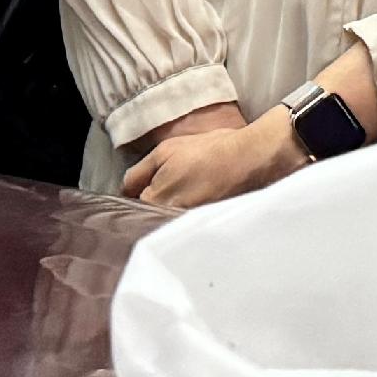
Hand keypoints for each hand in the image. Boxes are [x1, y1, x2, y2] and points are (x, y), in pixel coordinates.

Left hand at [129, 103, 304, 211]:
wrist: (250, 159)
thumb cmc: (208, 151)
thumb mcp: (164, 151)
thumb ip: (138, 173)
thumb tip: (126, 190)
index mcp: (155, 201)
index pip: (133, 205)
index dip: (137, 193)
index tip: (146, 185)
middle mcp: (170, 219)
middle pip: (151, 216)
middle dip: (154, 205)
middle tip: (170, 186)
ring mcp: (188, 225)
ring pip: (169, 220)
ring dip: (172, 210)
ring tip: (189, 191)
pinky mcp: (206, 226)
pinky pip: (188, 224)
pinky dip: (190, 214)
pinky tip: (202, 197)